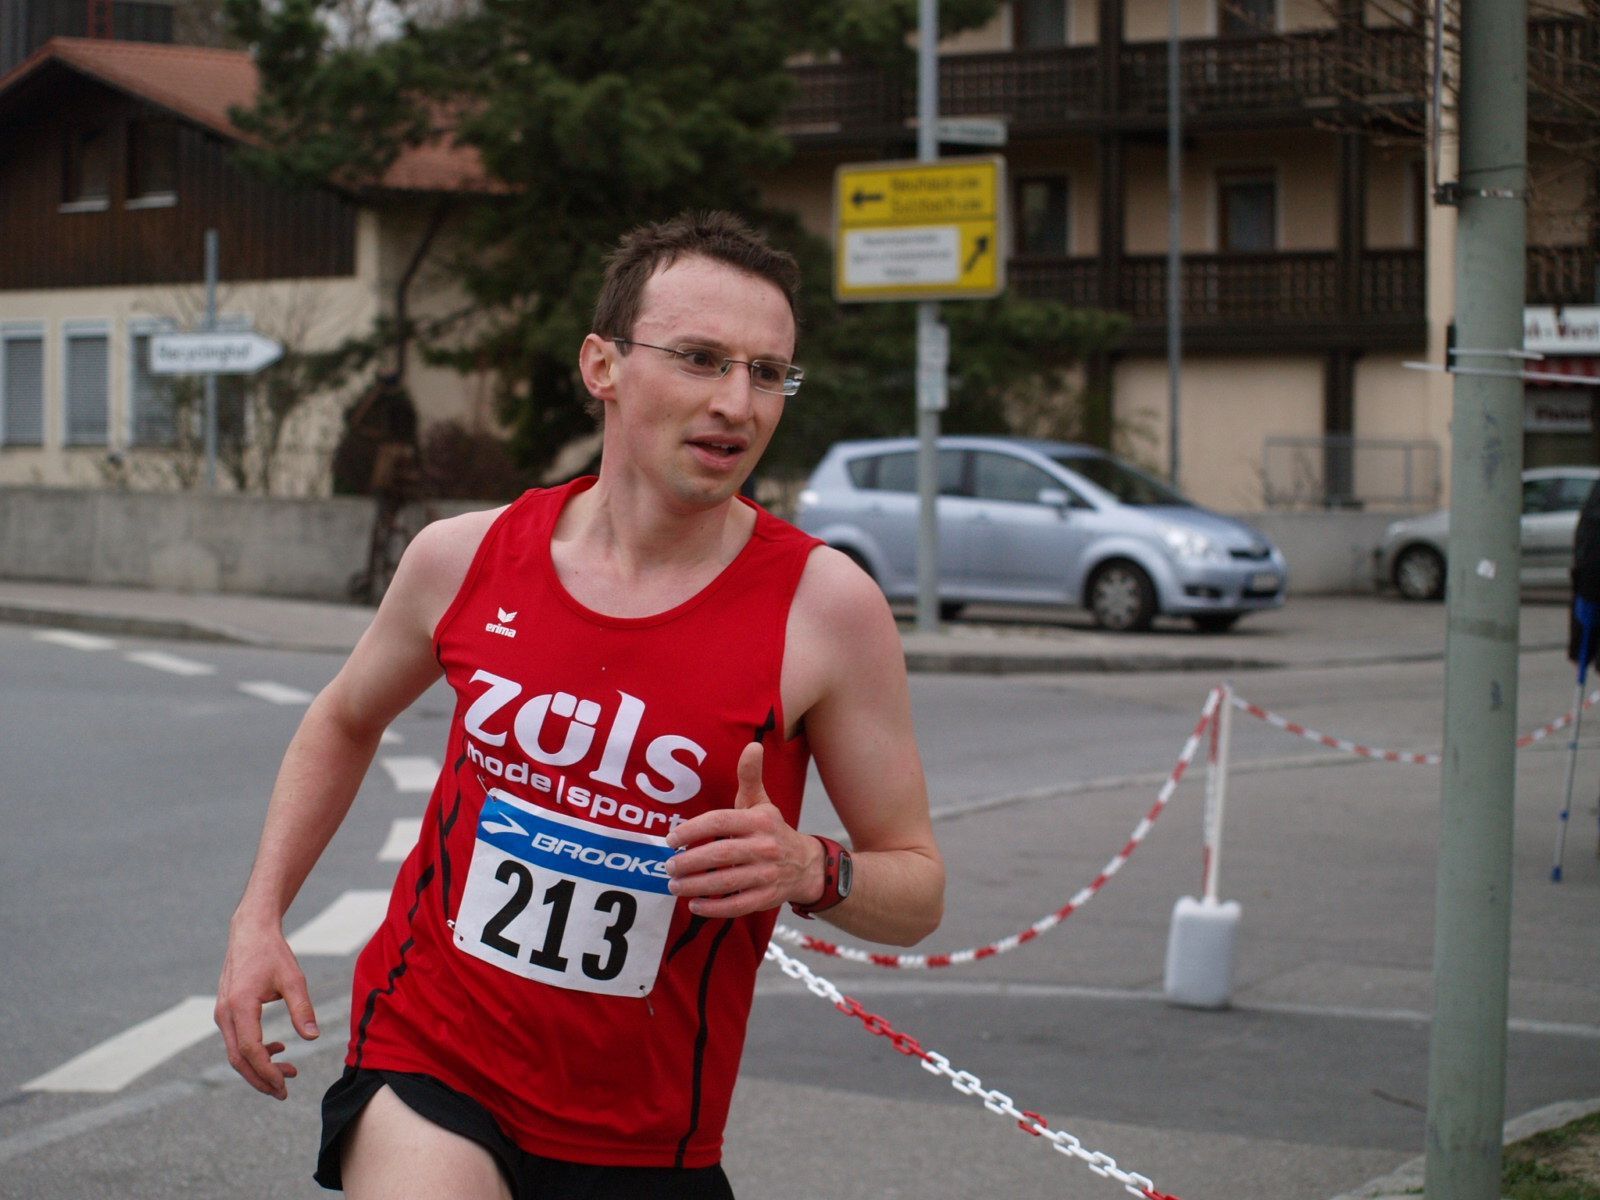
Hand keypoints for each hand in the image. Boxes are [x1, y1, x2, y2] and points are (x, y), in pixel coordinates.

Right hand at [214, 917, 319, 1099]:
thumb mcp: (293, 978)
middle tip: (284, 1093)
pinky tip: (279, 1050)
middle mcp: (225, 1014)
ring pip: (236, 1053)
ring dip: (259, 1067)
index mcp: (239, 1006)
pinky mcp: (226, 1012)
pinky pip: (237, 1041)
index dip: (266, 1072)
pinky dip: (256, 1052)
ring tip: (290, 1072)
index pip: (249, 1050)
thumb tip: (312, 1038)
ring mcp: (222, 1014)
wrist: (250, 932)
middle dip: (260, 1079)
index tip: (284, 1086)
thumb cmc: (273, 953)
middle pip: (238, 1059)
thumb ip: (302, 1008)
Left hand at [664, 743, 821, 918]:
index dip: (693, 830)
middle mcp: (765, 847)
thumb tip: (752, 745)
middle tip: (668, 865)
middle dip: (689, 861)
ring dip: (696, 885)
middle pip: (720, 854)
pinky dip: (714, 907)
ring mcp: (767, 874)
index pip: (721, 822)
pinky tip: (694, 904)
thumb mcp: (761, 802)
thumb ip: (750, 776)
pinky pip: (737, 905)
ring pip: (726, 882)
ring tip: (674, 885)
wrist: (806, 864)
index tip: (671, 838)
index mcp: (759, 821)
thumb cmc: (772, 830)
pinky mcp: (767, 897)